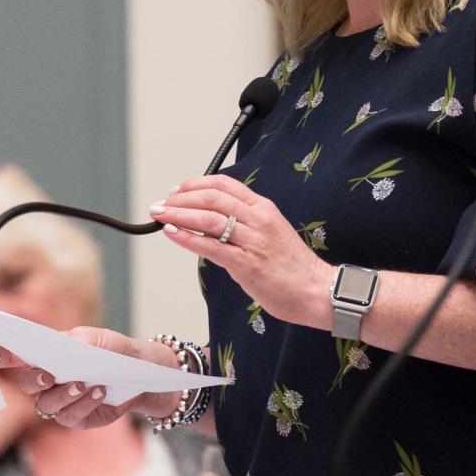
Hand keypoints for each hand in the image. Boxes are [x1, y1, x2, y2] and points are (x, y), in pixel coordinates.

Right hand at [0, 327, 182, 430]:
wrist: (140, 375)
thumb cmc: (114, 352)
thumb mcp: (102, 340)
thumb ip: (83, 339)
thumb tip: (67, 342)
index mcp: (46, 355)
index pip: (15, 356)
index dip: (2, 355)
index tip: (1, 352)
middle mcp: (47, 380)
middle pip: (26, 383)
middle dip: (34, 379)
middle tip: (49, 374)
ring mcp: (58, 401)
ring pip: (46, 404)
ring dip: (63, 394)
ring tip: (84, 384)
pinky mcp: (74, 418)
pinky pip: (69, 416)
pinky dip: (83, 404)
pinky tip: (98, 393)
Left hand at [149, 175, 332, 329]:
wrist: (316, 290)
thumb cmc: (293, 268)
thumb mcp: (271, 234)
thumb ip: (245, 226)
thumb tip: (211, 225)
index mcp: (264, 209)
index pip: (225, 185)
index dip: (195, 184)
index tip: (177, 190)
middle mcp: (258, 219)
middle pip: (212, 197)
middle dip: (180, 198)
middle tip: (161, 203)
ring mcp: (252, 240)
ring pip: (208, 218)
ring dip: (178, 214)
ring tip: (159, 215)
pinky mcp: (246, 263)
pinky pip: (210, 245)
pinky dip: (187, 237)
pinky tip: (172, 233)